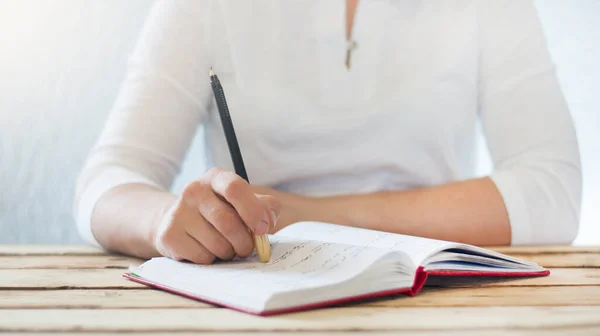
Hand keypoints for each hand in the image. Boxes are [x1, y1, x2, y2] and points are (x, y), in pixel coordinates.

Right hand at [152, 167, 280, 263]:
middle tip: (247, 248)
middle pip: (228, 222)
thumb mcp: (243, 202)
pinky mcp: (169, 235)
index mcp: (216, 178)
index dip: (253, 211)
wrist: (179, 222)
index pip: (235, 188)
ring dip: (229, 253)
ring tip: (225, 247)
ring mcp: (178, 212)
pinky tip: (207, 250)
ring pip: (217, 244)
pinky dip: (212, 260)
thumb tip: (268, 219)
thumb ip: (264, 207)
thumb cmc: (220, 212)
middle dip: (244, 242)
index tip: (263, 229)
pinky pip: (202, 257)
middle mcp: (194, 190)